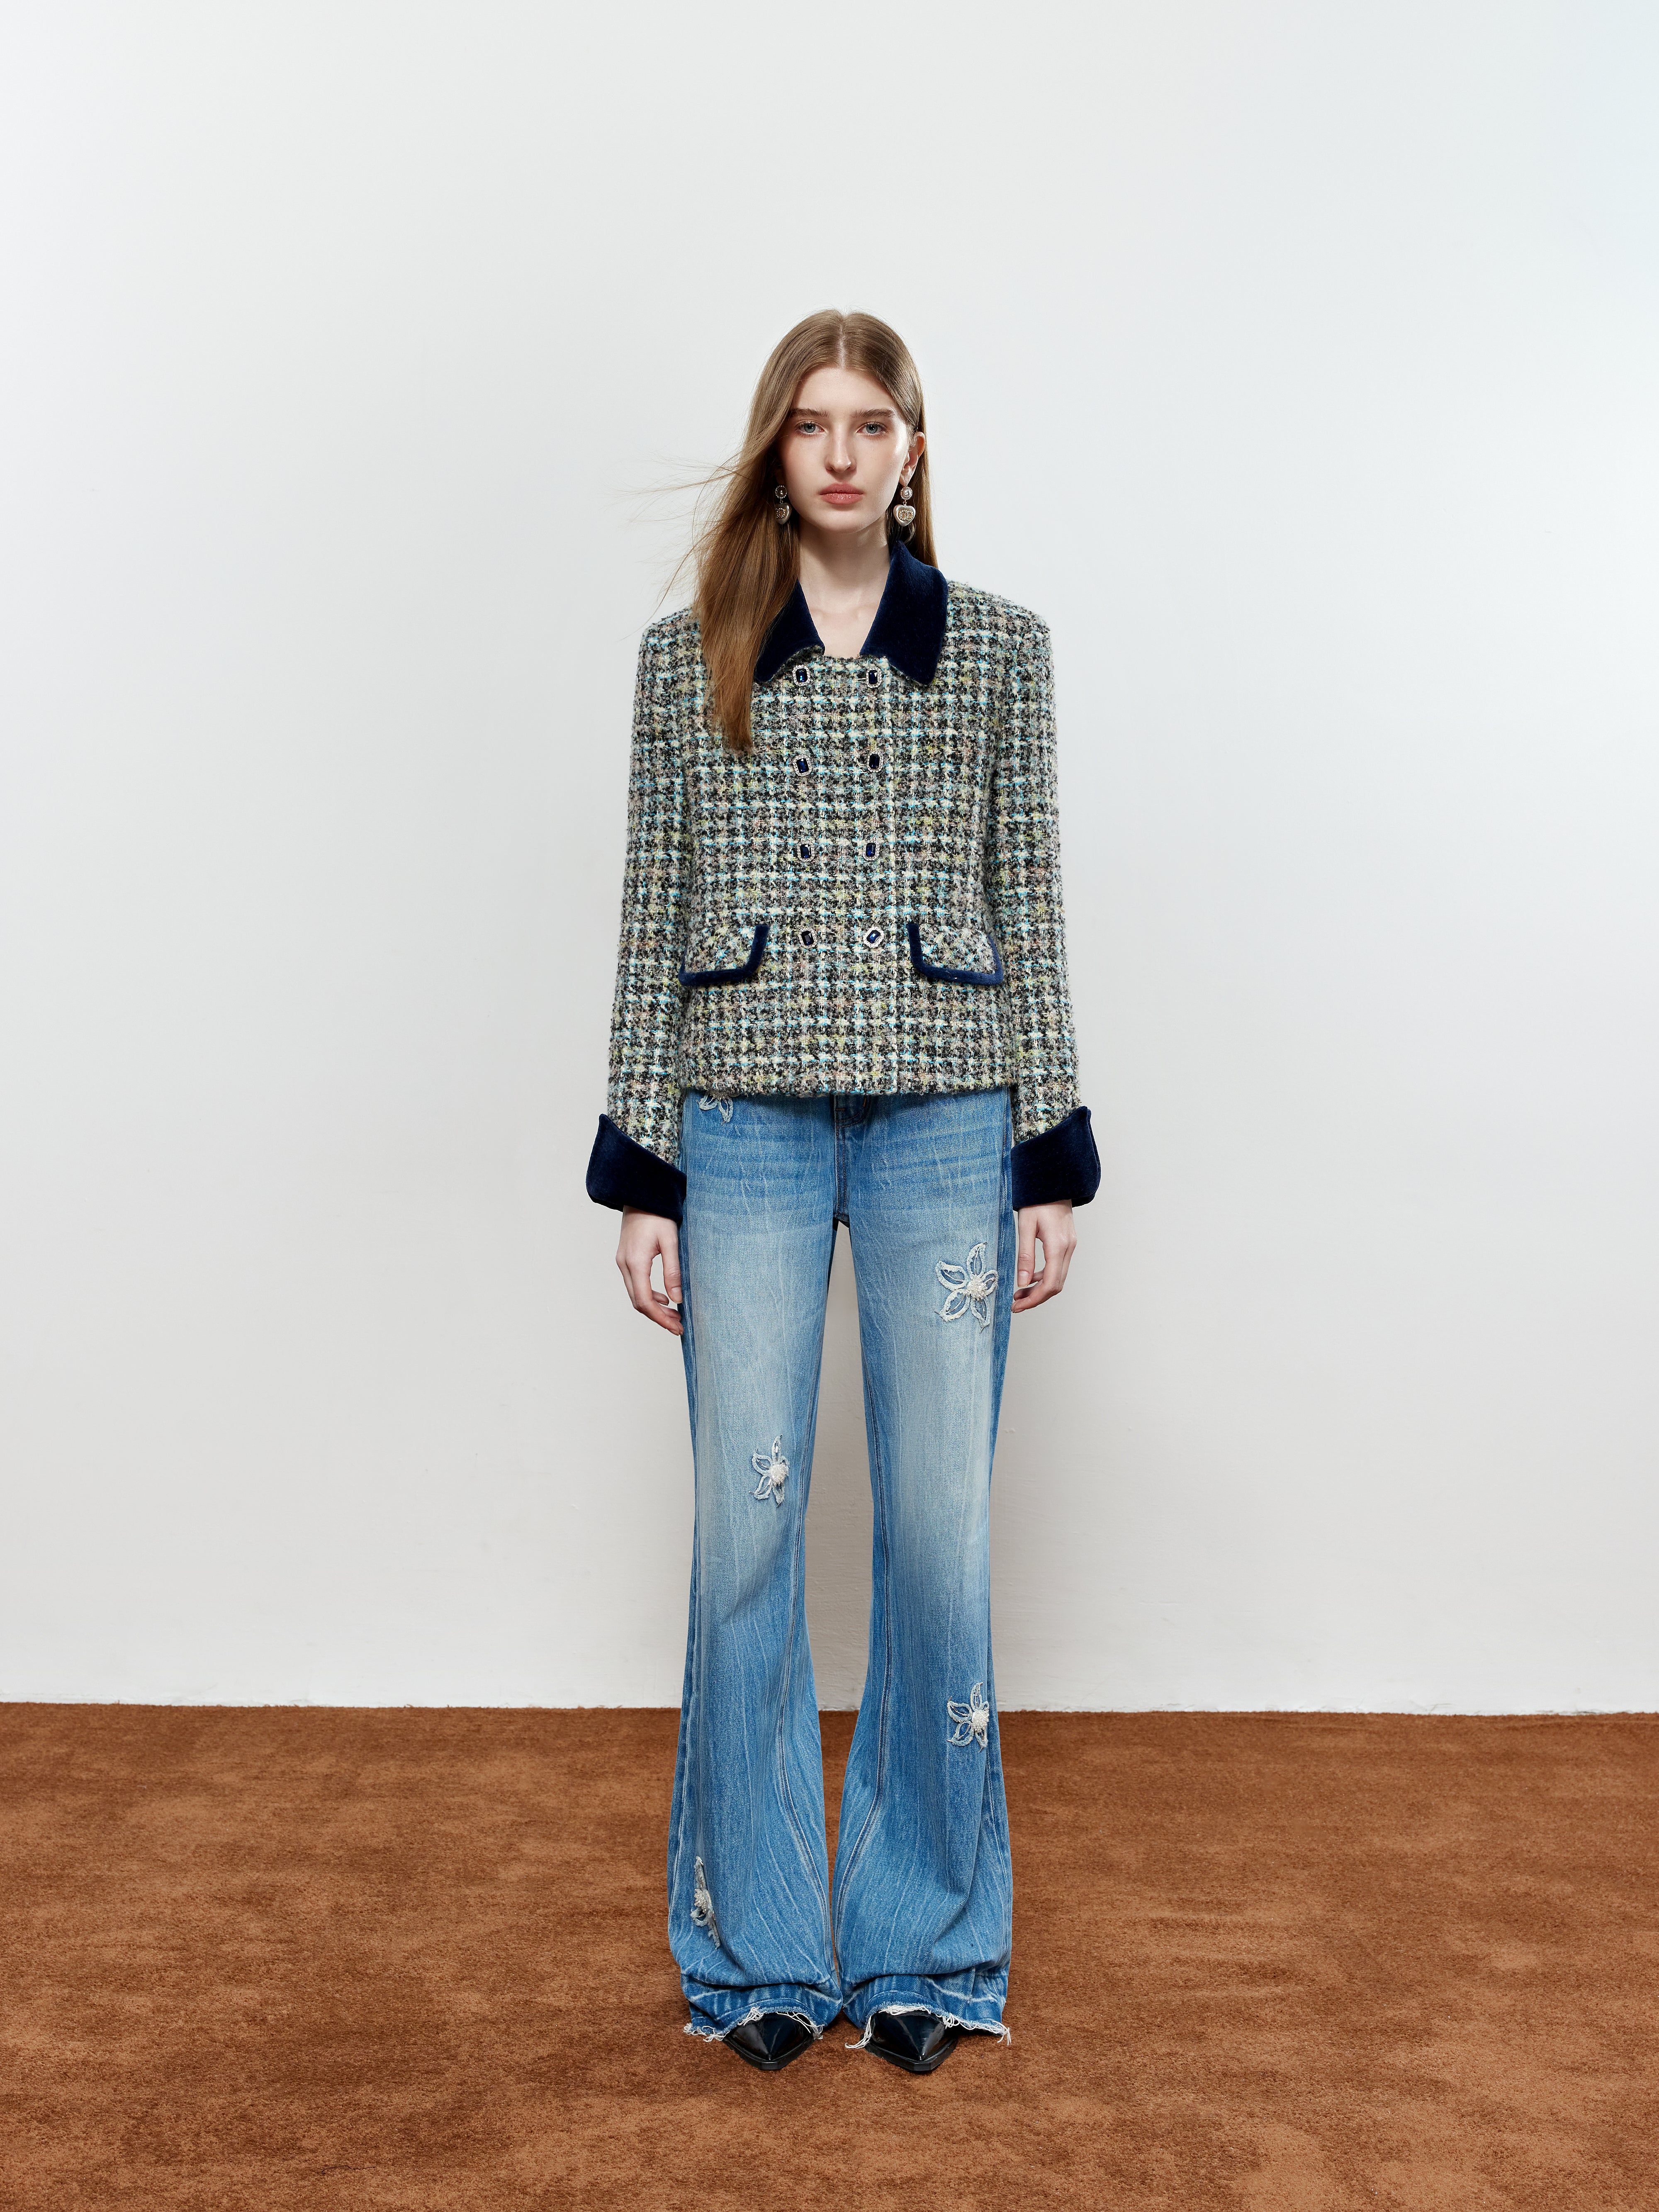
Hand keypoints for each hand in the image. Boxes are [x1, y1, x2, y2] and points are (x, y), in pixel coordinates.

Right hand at [616, 1206, 683, 1334]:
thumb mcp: (671, 1241)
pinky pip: (635, 1284)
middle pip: (638, 1302)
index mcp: (636, 1262)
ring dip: (653, 1308)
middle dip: (658, 1317)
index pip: (645, 1301)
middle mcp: (625, 1265)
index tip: (676, 1327)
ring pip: (635, 1295)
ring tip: (674, 1315)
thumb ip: (673, 1271)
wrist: (640, 1194)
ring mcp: (623, 1262)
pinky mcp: (625, 1259)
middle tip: (678, 1325)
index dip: (660, 1318)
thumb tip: (677, 1299)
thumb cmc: (657, 1214)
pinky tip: (663, 1297)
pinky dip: (648, 1295)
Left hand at [1012, 1201, 1074, 1312]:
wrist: (1053, 1183)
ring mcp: (1070, 1247)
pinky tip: (1030, 1278)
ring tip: (1019, 1293)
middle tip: (1016, 1304)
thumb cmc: (1037, 1201)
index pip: (1049, 1284)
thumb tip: (1022, 1282)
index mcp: (1057, 1246)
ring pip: (1058, 1278)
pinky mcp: (1067, 1244)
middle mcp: (1068, 1249)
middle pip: (1056, 1286)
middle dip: (1036, 1298)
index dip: (1034, 1299)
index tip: (1017, 1305)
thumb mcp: (1025, 1226)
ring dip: (1040, 1289)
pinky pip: (1058, 1268)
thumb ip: (1024, 1255)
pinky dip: (1044, 1277)